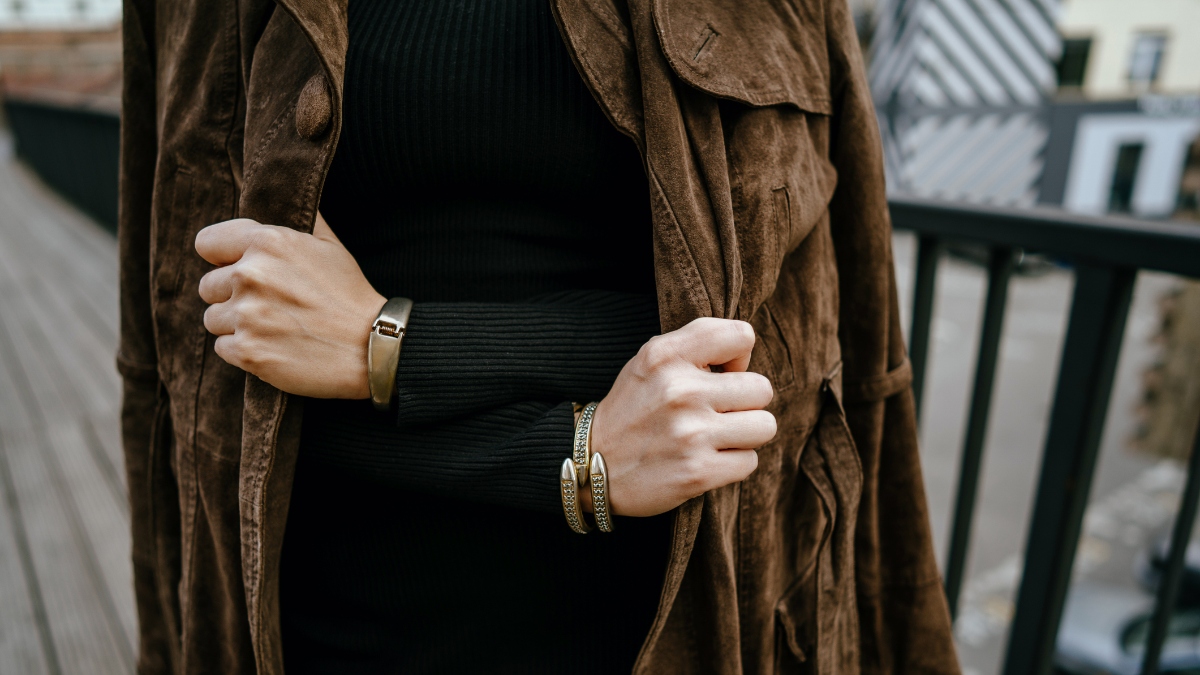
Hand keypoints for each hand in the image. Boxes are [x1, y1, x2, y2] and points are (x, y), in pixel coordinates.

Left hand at [195, 212, 385, 398]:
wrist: (373, 346)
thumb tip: (285, 193)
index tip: (238, 269)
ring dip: (236, 325)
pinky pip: (222, 348)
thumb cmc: (350, 295)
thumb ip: (301, 218)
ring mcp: (247, 316)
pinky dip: (243, 350)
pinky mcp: (247, 351)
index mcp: (267, 242)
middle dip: (232, 296)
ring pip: (213, 318)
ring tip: (272, 327)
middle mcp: (250, 275)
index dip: (222, 258)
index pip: (207, 243)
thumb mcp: (330, 245)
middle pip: (208, 286)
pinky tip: (273, 347)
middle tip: (268, 306)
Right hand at [588, 318, 776, 516]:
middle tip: (716, 413)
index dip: (739, 358)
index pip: (742, 336)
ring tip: (715, 437)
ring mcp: (691, 433)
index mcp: (667, 355)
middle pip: (762, 389)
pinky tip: (706, 460)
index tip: (719, 375)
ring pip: (764, 426)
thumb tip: (744, 361)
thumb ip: (696, 345)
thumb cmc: (632, 408)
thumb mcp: (650, 360)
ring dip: (744, 435)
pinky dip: (733, 464)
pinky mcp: (698, 472)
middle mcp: (681, 390)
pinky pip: (750, 462)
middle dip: (744, 403)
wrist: (590, 463)